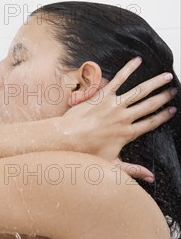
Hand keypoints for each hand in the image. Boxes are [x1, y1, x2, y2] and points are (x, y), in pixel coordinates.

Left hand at [62, 57, 176, 181]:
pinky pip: (118, 79)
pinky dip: (128, 69)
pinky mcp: (102, 95)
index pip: (151, 123)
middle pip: (149, 105)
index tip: (173, 110)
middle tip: (174, 90)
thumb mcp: (112, 165)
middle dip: (164, 97)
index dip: (163, 116)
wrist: (67, 138)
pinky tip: (137, 61)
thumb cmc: (87, 152)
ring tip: (166, 77)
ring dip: (154, 83)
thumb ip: (133, 170)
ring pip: (140, 91)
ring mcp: (114, 104)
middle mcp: (124, 117)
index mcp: (127, 133)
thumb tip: (151, 178)